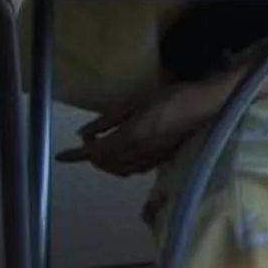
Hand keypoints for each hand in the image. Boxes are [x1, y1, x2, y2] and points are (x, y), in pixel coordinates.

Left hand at [59, 78, 225, 177]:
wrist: (206, 106)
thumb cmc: (172, 97)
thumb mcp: (135, 102)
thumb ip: (108, 119)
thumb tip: (83, 133)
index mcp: (131, 136)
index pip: (95, 152)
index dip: (76, 156)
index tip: (60, 156)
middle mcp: (139, 153)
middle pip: (105, 165)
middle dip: (92, 156)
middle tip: (91, 139)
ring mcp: (151, 159)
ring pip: (118, 171)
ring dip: (106, 163)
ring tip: (105, 147)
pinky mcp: (160, 161)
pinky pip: (133, 170)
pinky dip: (121, 165)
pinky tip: (124, 153)